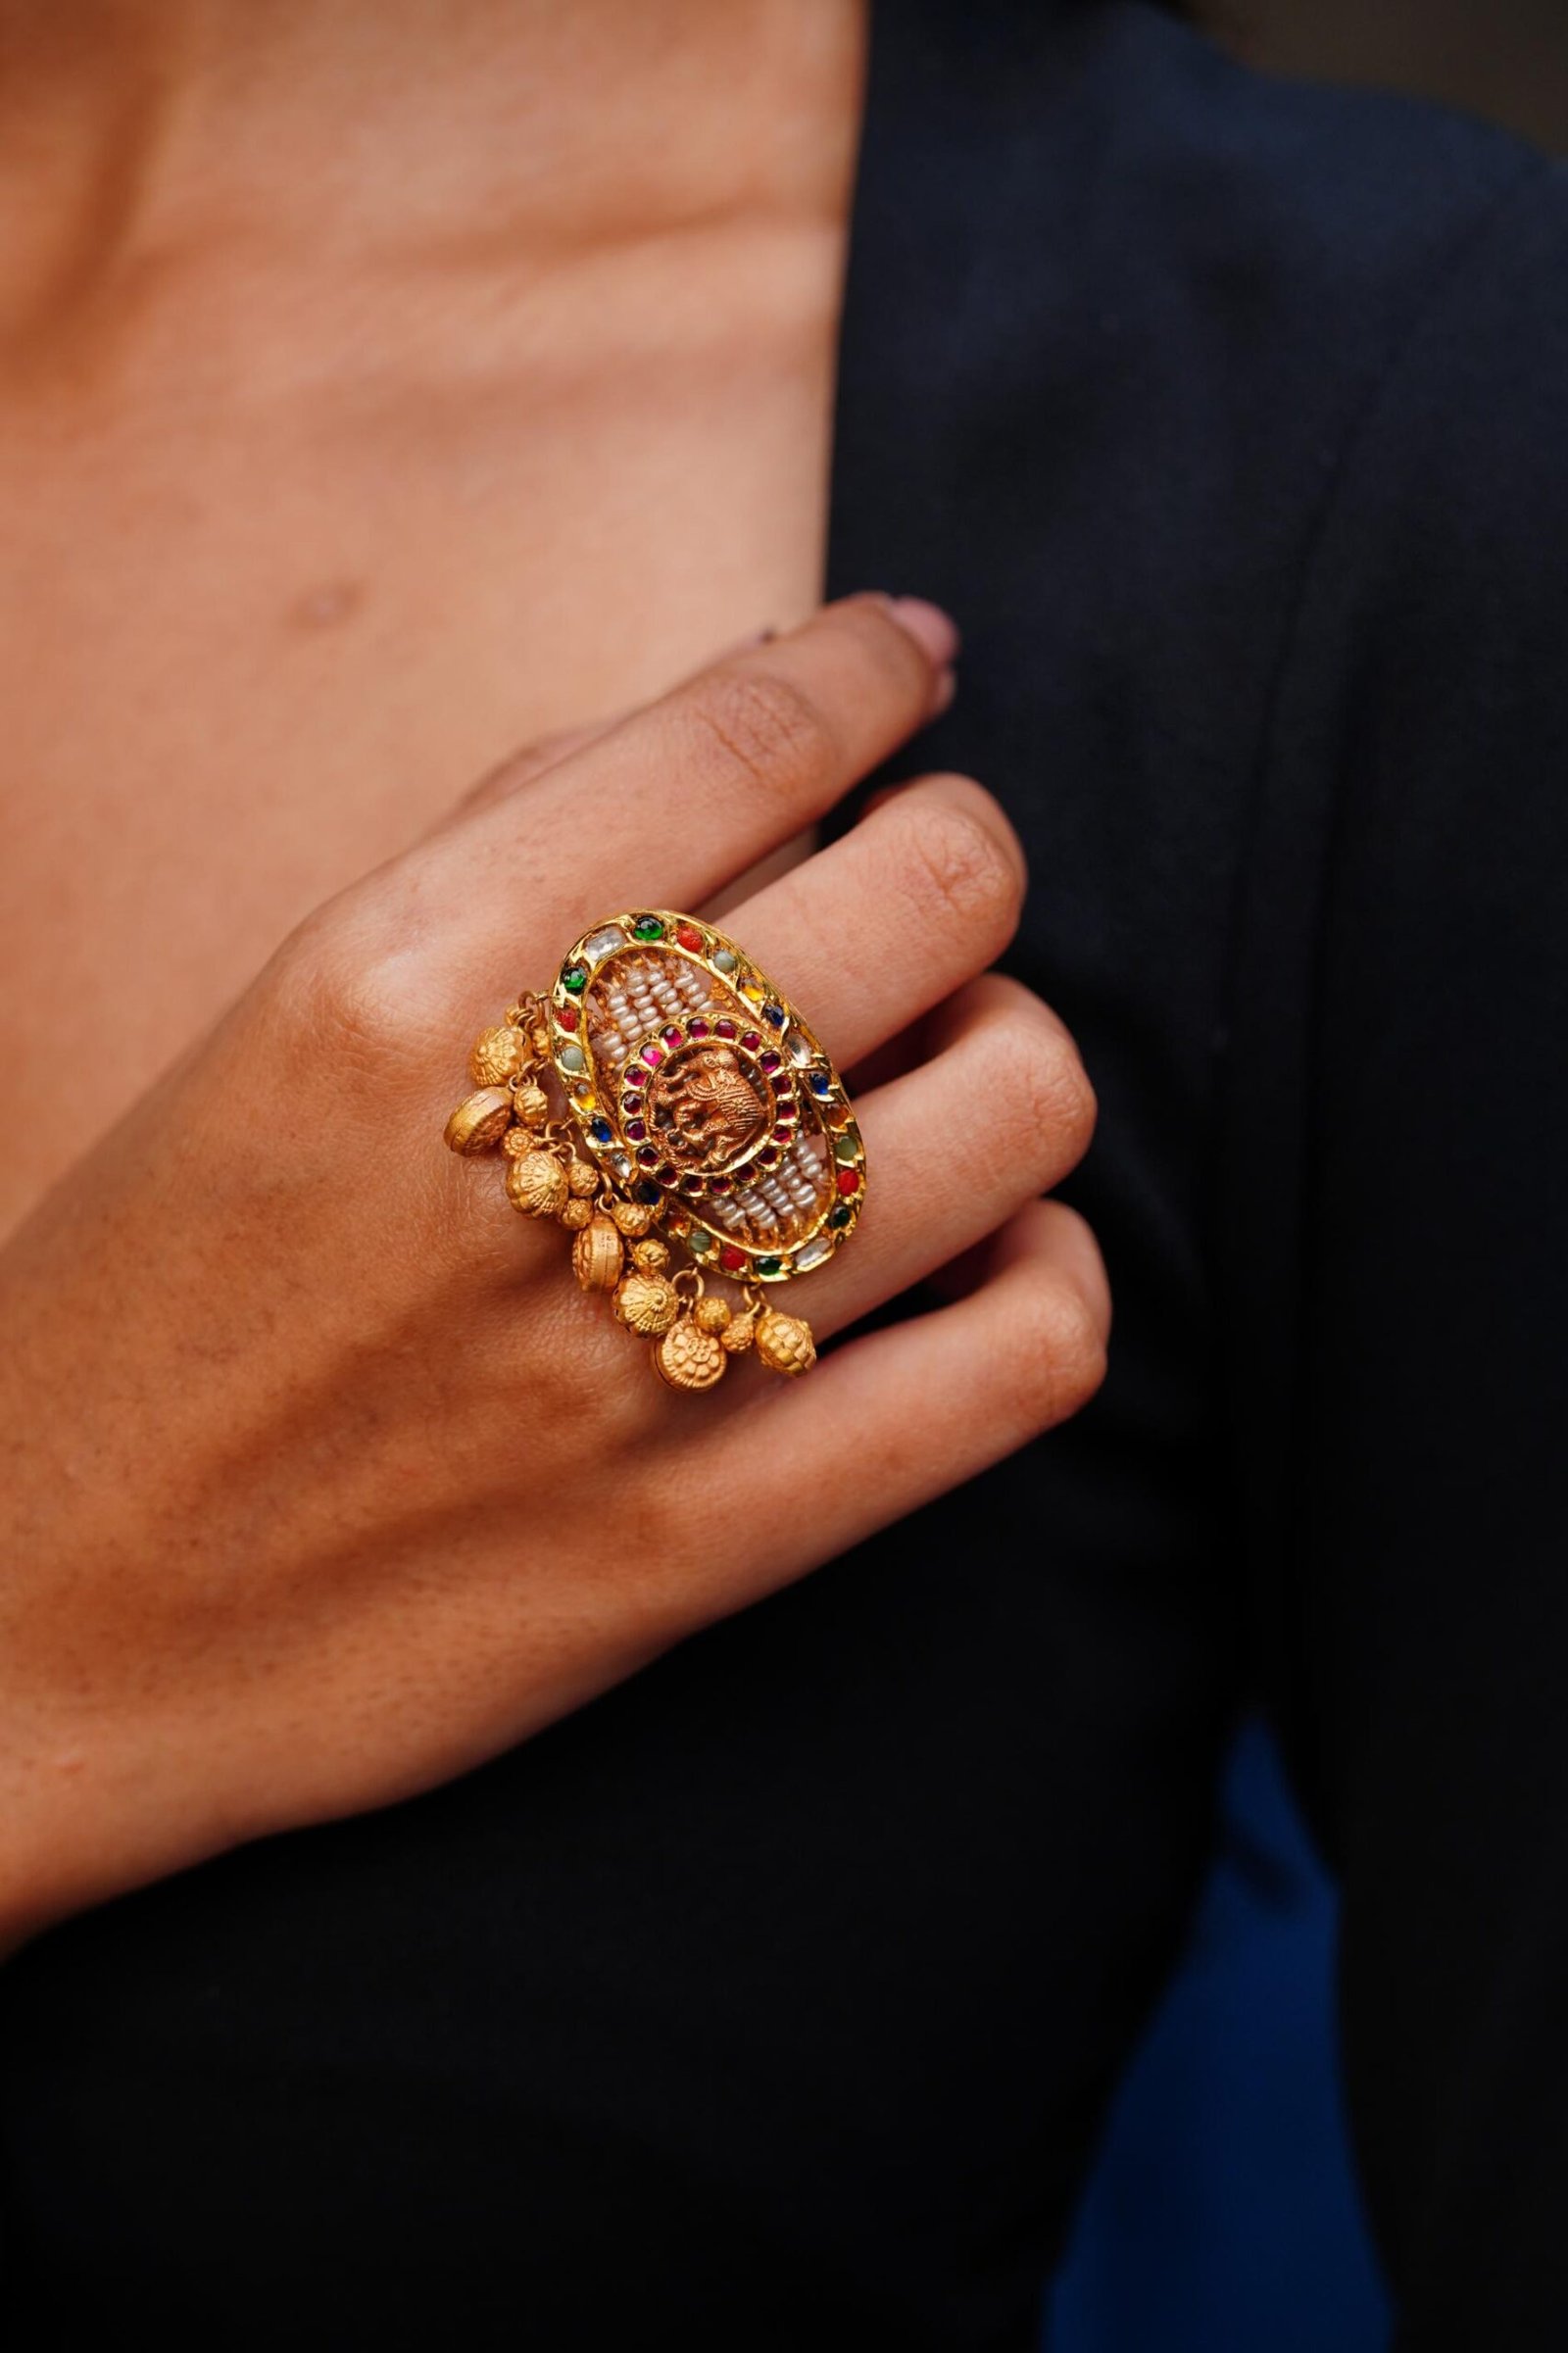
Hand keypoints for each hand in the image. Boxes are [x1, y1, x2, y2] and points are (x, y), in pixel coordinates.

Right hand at [0, 596, 1106, 1949]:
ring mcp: (633, 1354)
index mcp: (395, 978)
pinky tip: (977, 1253)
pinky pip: (1022, 1357)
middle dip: (962, 857)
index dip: (875, 673)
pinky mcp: (703, 1540)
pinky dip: (1051, 1273)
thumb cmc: (151, 1300)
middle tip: (914, 900)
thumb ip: (500, 856)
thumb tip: (757, 717)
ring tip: (927, 1081)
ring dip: (1011, 1056)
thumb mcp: (267, 1029)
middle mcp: (534, 1145)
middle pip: (938, 893)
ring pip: (1017, 1106)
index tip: (913, 664)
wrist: (39, 1626)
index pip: (744, 740)